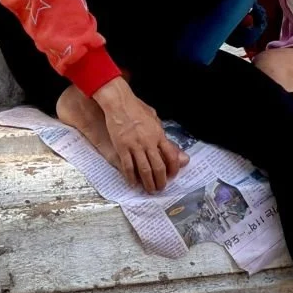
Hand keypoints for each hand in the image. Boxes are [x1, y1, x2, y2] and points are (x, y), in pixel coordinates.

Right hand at [94, 78, 187, 193]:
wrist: (119, 103)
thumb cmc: (136, 108)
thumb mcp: (154, 118)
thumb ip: (163, 134)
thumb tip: (173, 148)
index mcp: (158, 134)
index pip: (171, 156)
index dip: (173, 169)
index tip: (172, 175)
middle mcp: (148, 142)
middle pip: (158, 167)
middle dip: (161, 181)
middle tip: (160, 188)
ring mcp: (135, 146)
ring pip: (144, 170)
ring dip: (148, 183)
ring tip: (149, 190)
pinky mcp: (122, 147)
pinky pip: (128, 166)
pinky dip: (131, 177)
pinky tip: (133, 183)